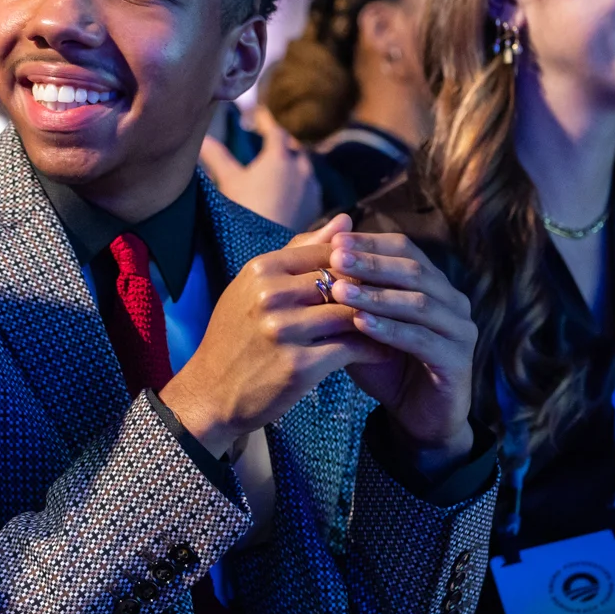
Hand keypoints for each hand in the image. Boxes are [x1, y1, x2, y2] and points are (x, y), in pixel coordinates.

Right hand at [160, 215, 383, 456]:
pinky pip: (352, 349)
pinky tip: (386, 350)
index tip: (381, 275)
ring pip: (351, 314)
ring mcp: (283, 330)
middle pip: (343, 282)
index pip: (329, 252)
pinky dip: (374, 348)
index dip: (359, 264)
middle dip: (375, 291)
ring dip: (381, 320)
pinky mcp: (298, 365)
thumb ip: (301, 252)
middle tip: (404, 298)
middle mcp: (270, 295)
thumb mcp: (256, 287)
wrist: (210, 394)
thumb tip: (347, 219)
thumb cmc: (236, 338)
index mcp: (262, 270)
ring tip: (402, 324)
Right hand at [198, 107, 320, 230]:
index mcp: (278, 157)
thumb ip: (216, 156)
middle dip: (284, 144)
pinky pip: (309, 189)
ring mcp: (311, 189)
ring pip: (305, 169)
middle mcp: (300, 169)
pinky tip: (291, 193)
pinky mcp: (315, 208)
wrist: (268, 246)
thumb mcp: (228, 180)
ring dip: (294, 165)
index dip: (267, 122)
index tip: (261, 115)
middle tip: (273, 142)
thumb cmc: (245, 210)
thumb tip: (201, 138)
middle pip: (294, 149)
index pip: (276, 131)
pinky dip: (300, 185)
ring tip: (283, 168)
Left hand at [323, 224, 477, 469]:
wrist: (415, 417)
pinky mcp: (458, 360)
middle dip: (371, 264)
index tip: (334, 242)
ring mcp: (460, 329)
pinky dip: (390, 329)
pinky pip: (421, 339)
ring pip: (418, 303)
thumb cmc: (384, 364)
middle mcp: (453, 300)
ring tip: (340, 291)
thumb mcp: (357, 323)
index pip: (403, 249)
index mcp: (434, 284)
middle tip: (335, 259)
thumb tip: (311, 250)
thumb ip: (342, 290)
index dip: (369, 244)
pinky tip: (360, 323)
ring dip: (377, 295)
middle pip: (413, 270)